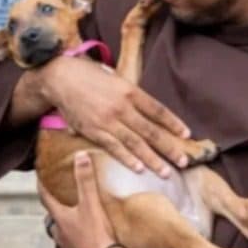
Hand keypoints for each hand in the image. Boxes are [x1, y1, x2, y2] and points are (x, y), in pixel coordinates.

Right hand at [38, 56, 190, 177]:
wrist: (61, 78)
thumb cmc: (88, 75)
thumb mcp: (115, 77)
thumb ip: (131, 93)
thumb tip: (147, 108)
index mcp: (129, 91)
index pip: (158, 110)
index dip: (173, 123)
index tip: (187, 134)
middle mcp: (121, 107)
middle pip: (150, 131)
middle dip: (169, 147)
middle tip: (183, 161)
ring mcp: (107, 121)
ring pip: (135, 144)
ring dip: (153, 159)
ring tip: (166, 172)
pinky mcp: (93, 131)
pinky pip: (114, 148)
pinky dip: (128, 159)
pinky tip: (140, 169)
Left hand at [38, 151, 116, 247]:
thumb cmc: (96, 235)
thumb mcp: (91, 203)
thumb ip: (85, 180)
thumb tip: (80, 157)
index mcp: (60, 218)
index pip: (46, 198)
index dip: (42, 186)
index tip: (40, 177)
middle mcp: (60, 233)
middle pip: (52, 217)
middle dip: (55, 208)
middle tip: (60, 199)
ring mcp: (67, 247)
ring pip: (61, 233)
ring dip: (65, 225)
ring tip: (74, 218)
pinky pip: (71, 246)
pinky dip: (75, 240)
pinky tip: (83, 237)